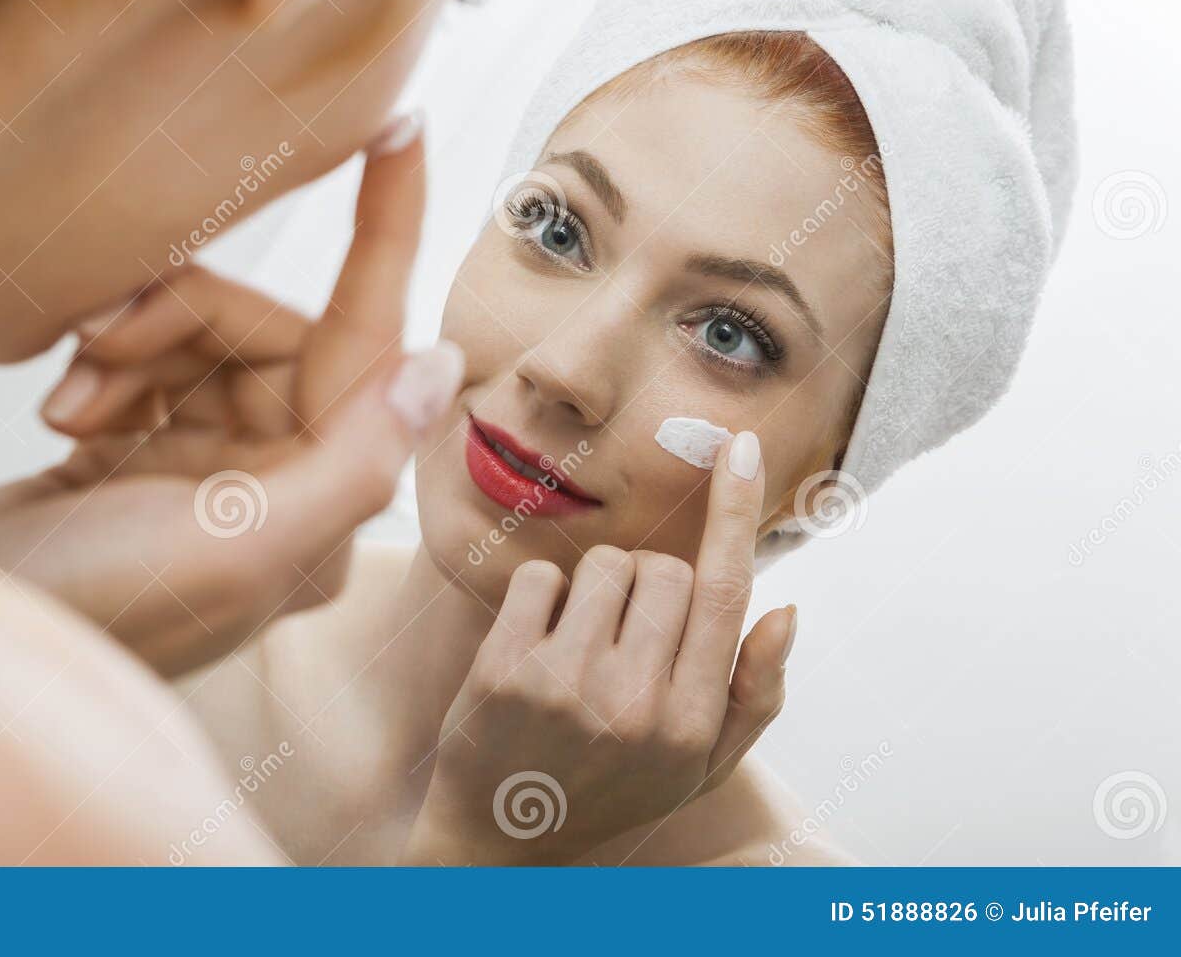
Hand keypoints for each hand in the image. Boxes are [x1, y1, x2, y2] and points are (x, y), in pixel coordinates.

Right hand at [0, 120, 461, 675]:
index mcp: (318, 510)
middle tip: (100, 345)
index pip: (373, 343)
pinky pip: (146, 365)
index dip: (388, 230)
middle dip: (185, 317)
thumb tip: (442, 367)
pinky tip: (60, 417)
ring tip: (69, 401)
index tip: (401, 123)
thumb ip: (351, 463)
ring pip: (201, 339)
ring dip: (133, 346)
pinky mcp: (138, 460)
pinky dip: (104, 370)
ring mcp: (208, 474)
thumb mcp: (230, 550)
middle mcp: (277, 489)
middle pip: (267, 330)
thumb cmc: (81, 617)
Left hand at [402, 432, 793, 864]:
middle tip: (625, 635)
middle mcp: (635, 704)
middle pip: (663, 568)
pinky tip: (537, 642)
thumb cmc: (613, 789)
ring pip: (604, 564)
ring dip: (597, 587)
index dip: (734, 512)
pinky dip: (542, 595)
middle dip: (649, 583)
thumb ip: (755, 694)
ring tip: (581, 643)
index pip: (724, 591)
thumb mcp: (699, 765)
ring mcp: (566, 687)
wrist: (501, 840)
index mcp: (692, 723)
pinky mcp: (504, 672)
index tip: (737, 448)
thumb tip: (787, 611)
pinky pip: (540, 576)